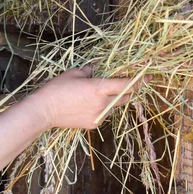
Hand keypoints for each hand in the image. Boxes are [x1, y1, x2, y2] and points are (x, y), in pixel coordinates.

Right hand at [30, 65, 146, 129]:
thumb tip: (95, 69)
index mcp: (98, 88)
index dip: (139, 80)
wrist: (44, 111)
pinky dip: (104, 107)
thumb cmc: (57, 89)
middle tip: (126, 83)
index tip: (148, 77)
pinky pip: (105, 114)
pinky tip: (90, 103)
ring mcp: (99, 116)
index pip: (126, 84)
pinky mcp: (94, 125)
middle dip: (129, 90)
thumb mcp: (73, 73)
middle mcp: (103, 104)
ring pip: (115, 106)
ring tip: (100, 93)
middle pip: (125, 97)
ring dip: (114, 99)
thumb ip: (89, 70)